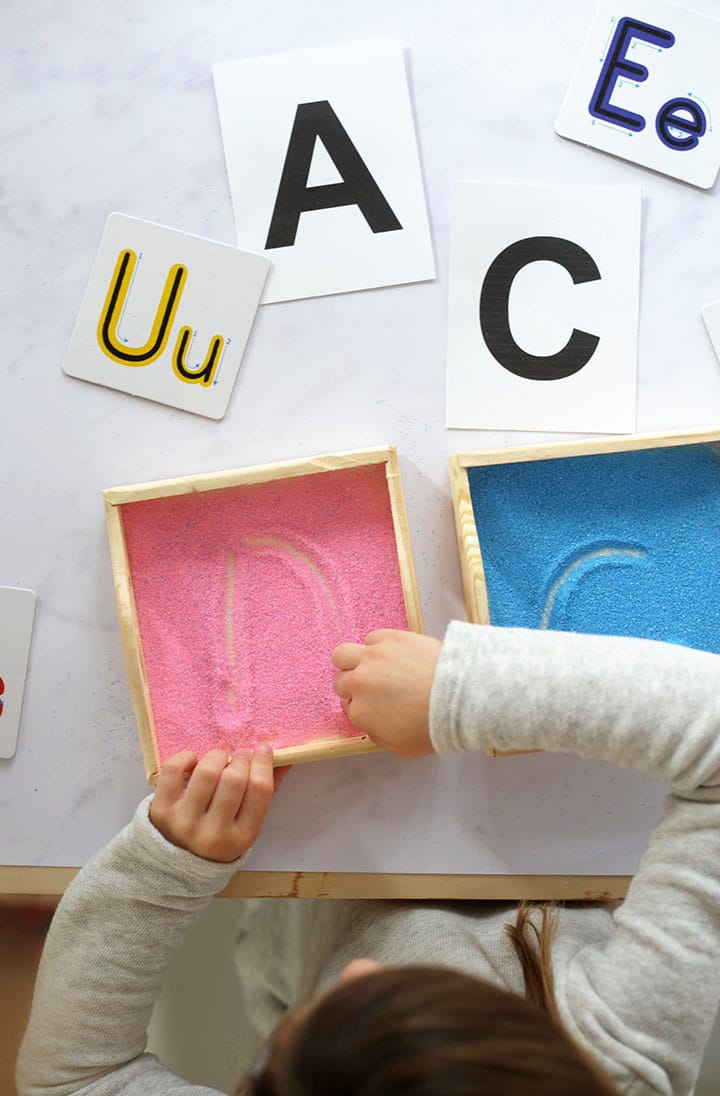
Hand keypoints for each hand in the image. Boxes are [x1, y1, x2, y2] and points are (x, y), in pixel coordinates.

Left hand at [149, 746, 287, 862]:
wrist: (176, 866)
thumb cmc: (219, 839)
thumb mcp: (246, 826)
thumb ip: (264, 794)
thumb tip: (284, 758)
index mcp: (242, 838)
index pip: (260, 790)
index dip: (263, 763)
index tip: (262, 750)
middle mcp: (213, 833)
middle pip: (234, 779)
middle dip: (240, 759)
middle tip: (239, 757)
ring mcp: (185, 822)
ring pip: (207, 772)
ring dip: (217, 756)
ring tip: (219, 759)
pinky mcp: (161, 810)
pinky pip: (174, 770)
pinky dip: (186, 758)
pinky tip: (194, 762)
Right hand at [332, 630, 441, 757]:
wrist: (457, 695)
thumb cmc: (433, 724)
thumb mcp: (400, 748)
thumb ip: (377, 735)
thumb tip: (371, 724)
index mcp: (360, 712)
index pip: (348, 706)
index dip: (362, 704)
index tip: (375, 702)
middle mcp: (359, 683)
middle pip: (341, 681)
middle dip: (353, 685)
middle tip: (374, 686)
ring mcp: (371, 657)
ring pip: (342, 655)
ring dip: (351, 661)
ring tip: (369, 664)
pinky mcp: (388, 637)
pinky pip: (371, 638)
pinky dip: (377, 645)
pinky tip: (393, 653)